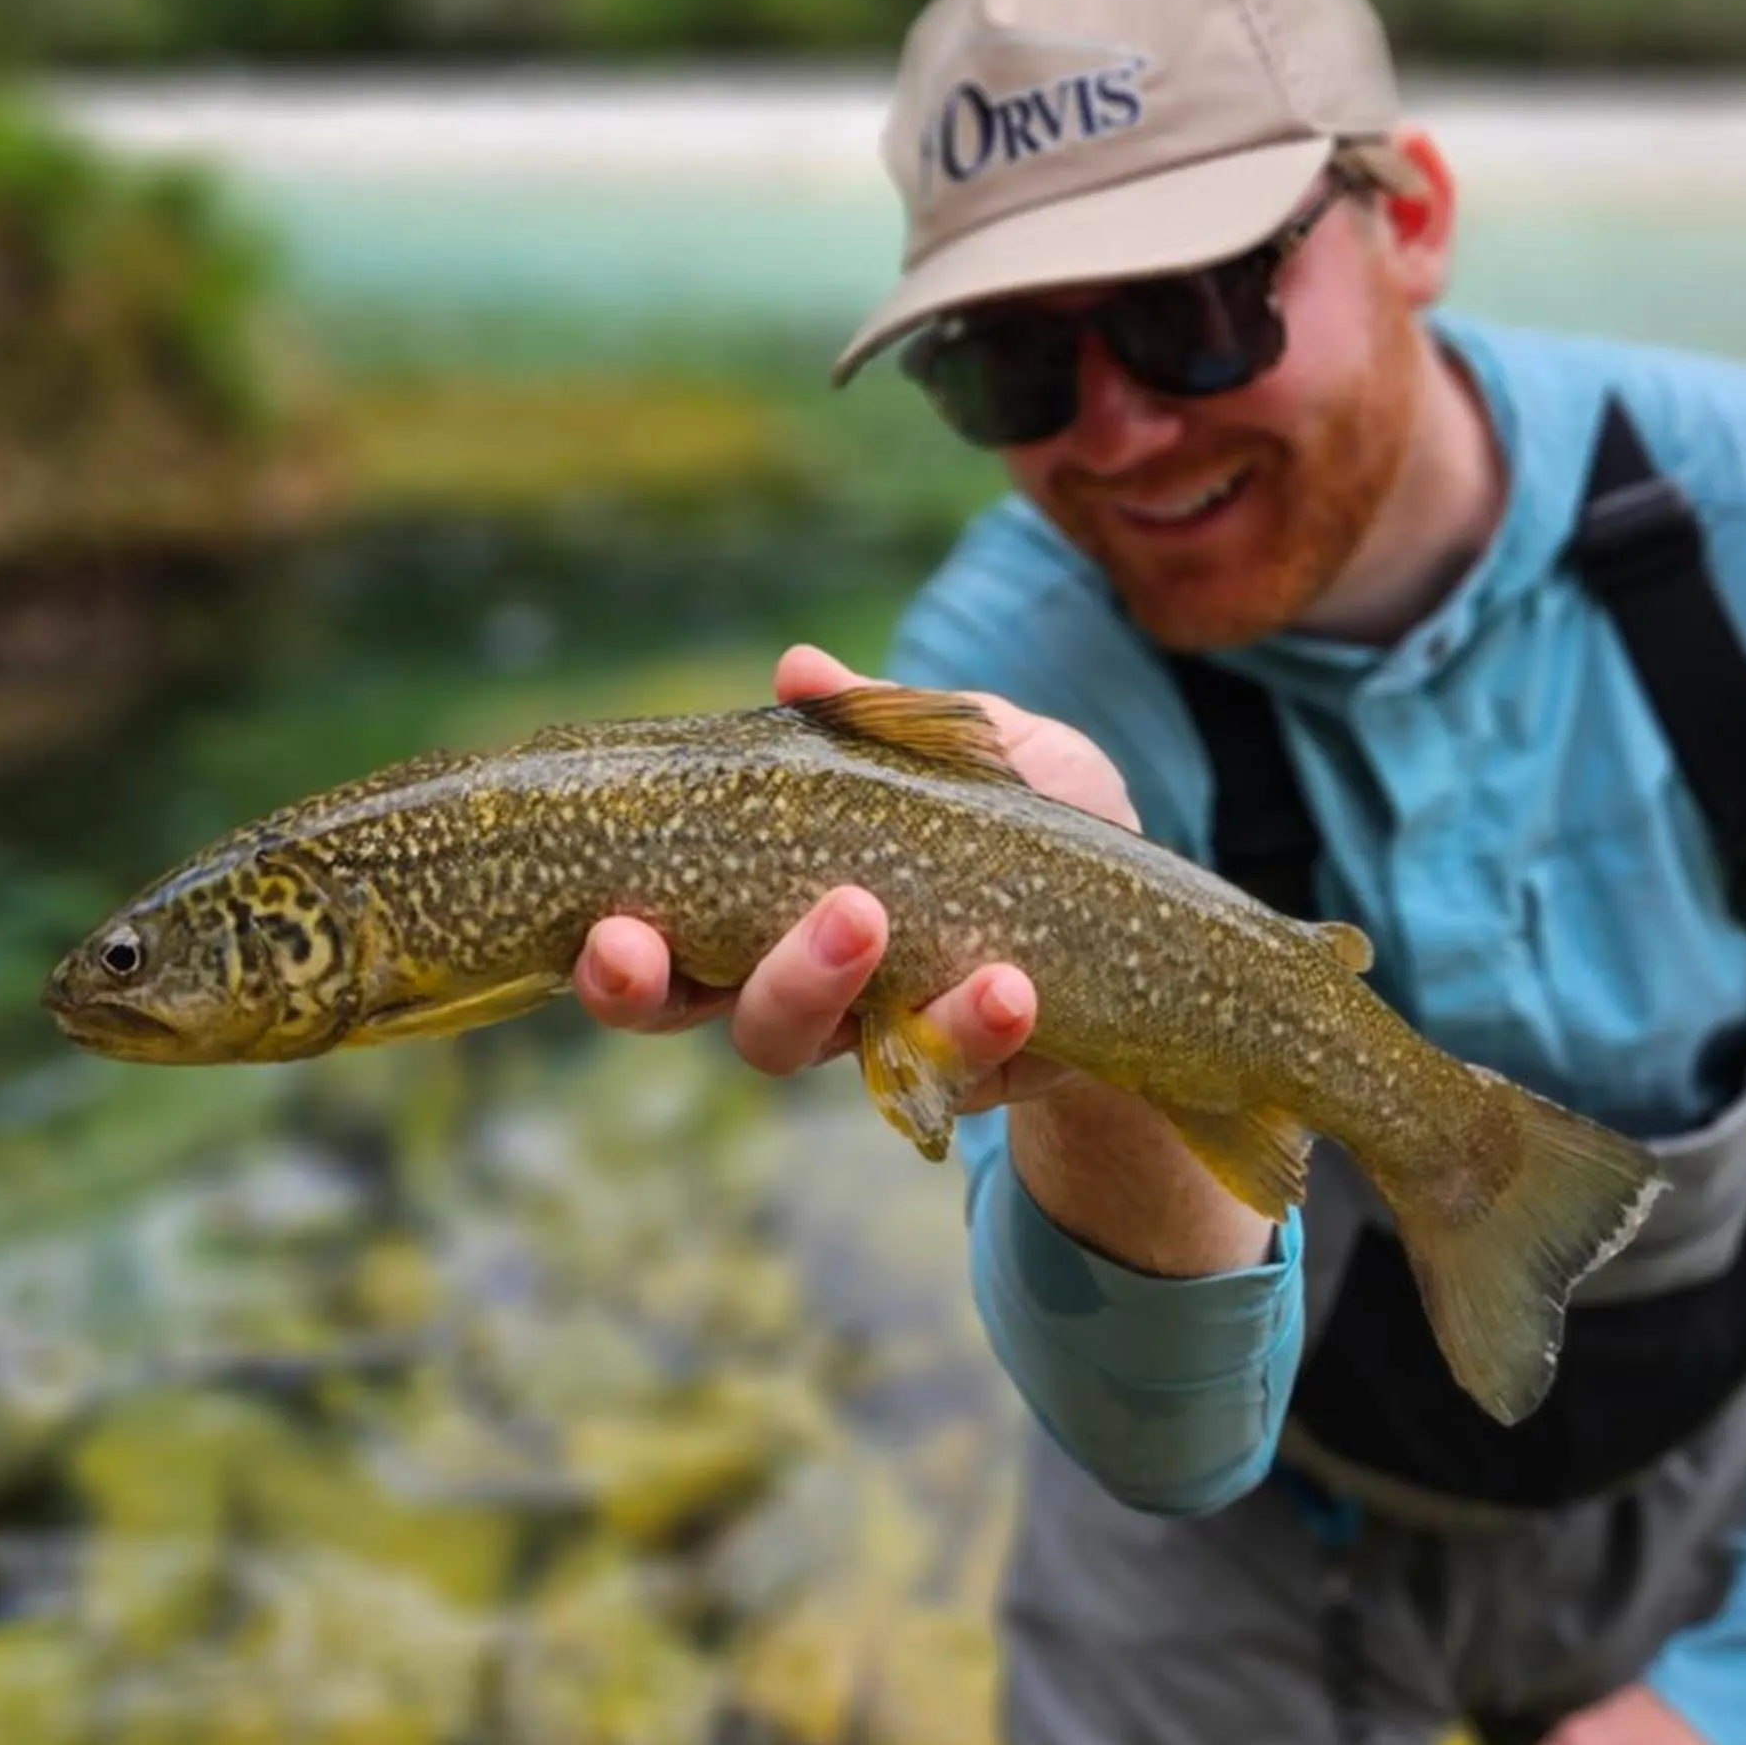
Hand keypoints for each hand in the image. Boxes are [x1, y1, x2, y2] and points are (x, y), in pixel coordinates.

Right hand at [570, 643, 1131, 1105]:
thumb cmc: (1017, 816)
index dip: (615, 956)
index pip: (657, 942)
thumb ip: (878, 718)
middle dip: (674, 986)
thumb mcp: (959, 748)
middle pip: (701, 1011)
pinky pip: (946, 1071)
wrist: (1136, 917)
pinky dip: (972, 1026)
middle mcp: (797, 983)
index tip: (609, 928)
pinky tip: (1009, 983)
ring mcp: (871, 1037)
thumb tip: (799, 668)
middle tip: (678, 933)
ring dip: (816, 984)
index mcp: (765, 901)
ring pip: (797, 1047)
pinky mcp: (959, 1077)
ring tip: (871, 916)